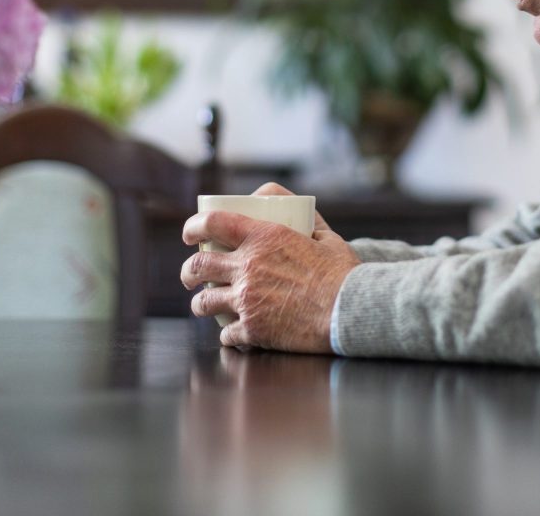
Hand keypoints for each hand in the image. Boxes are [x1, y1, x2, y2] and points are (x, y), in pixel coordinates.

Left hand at [181, 183, 359, 352]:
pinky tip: (234, 333)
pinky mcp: (252, 329)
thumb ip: (306, 219)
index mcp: (264, 238)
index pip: (213, 222)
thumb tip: (291, 206)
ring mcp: (246, 300)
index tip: (190, 235)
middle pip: (198, 265)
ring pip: (204, 302)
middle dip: (189, 271)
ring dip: (200, 304)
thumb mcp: (326, 236)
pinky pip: (226, 332)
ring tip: (204, 306)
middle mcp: (248, 266)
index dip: (194, 226)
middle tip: (190, 276)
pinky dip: (227, 333)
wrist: (350, 312)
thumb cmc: (343, 274)